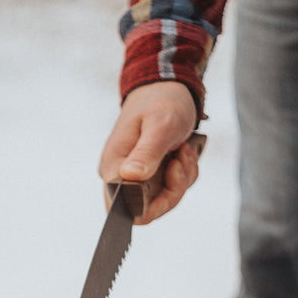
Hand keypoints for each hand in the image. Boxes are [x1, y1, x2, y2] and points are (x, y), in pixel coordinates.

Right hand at [99, 81, 198, 224]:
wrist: (167, 86)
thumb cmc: (162, 102)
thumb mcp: (161, 125)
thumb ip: (147, 152)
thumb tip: (130, 177)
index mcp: (113, 167)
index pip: (126, 210)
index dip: (155, 203)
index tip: (173, 170)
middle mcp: (119, 177)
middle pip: (147, 211)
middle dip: (174, 189)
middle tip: (181, 158)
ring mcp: (134, 178)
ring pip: (162, 202)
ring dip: (181, 179)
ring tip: (183, 150)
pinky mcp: (148, 176)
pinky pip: (170, 191)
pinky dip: (183, 175)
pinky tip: (182, 153)